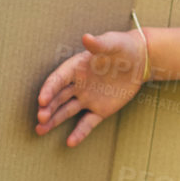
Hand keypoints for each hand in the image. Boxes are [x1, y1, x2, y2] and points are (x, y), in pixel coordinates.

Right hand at [36, 29, 148, 146]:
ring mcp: (87, 98)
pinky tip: (70, 143)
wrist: (140, 60)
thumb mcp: (112, 44)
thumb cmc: (123, 48)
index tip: (41, 100)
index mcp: (76, 68)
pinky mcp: (100, 110)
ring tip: (40, 131)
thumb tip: (86, 37)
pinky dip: (79, 132)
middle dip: (48, 108)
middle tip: (40, 118)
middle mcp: (77, 85)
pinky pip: (87, 123)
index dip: (49, 89)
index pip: (58, 80)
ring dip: (54, 121)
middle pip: (58, 98)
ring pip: (67, 111)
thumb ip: (99, 44)